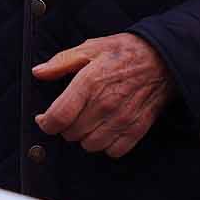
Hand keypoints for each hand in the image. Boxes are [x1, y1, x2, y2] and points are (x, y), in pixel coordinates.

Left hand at [32, 34, 172, 157]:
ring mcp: (122, 119)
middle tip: (70, 115)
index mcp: (89, 83)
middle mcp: (105, 104)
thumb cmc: (123, 51)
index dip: (45, 123)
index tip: (43, 119)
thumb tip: (38, 72)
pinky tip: (105, 130)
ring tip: (87, 122)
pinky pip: (114, 151)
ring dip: (84, 137)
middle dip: (65, 127)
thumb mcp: (89, 48)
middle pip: (72, 134)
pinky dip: (106, 145)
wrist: (162, 58)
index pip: (58, 116)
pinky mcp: (138, 128)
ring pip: (91, 145)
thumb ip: (61, 62)